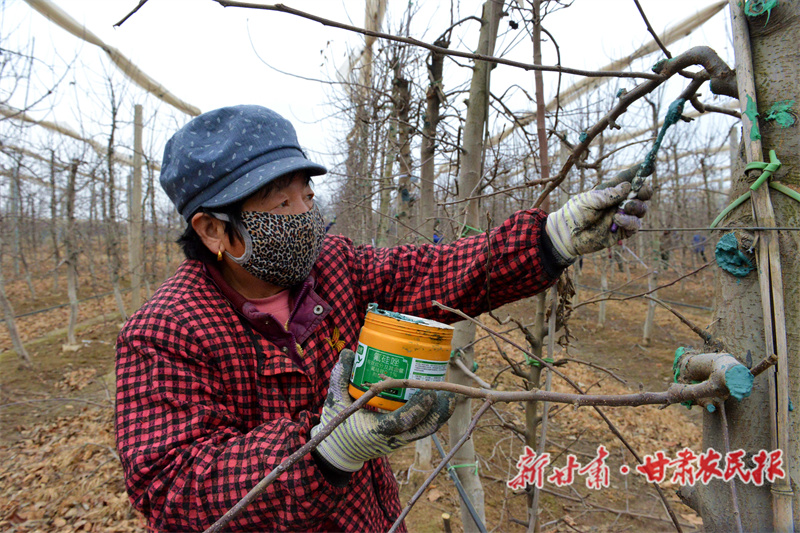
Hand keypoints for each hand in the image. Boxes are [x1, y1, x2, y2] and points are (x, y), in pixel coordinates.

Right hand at [311, 349, 456, 471]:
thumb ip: (340, 376)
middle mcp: (391, 439)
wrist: (340, 453)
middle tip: (449, 391)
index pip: (401, 423)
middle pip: (422, 429)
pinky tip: (443, 401)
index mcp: (374, 431)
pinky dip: (435, 416)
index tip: (430, 393)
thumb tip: (348, 352)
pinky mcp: (403, 439)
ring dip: (441, 414)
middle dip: (439, 412)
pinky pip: (423, 429)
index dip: (418, 409)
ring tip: (452, 395)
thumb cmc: (338, 426)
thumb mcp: (335, 401)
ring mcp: (400, 441)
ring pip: (426, 430)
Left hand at [545, 170, 651, 260]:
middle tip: (638, 193)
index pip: (628, 178)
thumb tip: (628, 186)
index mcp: (611, 190)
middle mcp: (620, 202)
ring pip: (642, 209)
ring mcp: (623, 216)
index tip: (650, 166)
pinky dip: (629, 222)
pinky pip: (635, 225)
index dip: (640, 172)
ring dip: (637, 207)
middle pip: (642, 194)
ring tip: (625, 209)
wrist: (567, 235)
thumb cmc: (575, 214)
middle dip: (644, 191)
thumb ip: (609, 194)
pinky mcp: (622, 231)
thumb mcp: (589, 200)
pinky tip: (617, 221)